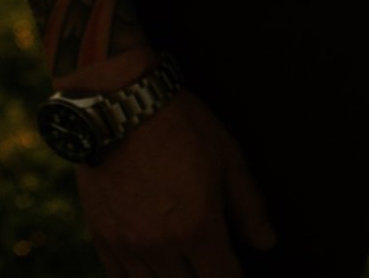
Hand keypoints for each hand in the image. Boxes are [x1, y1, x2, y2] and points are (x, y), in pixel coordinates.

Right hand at [76, 89, 276, 277]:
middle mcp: (160, 245)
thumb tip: (267, 242)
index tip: (238, 275)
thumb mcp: (229, 159)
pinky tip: (152, 271)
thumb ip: (249, 206)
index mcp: (198, 227)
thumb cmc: (182, 127)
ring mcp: (126, 244)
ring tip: (186, 268)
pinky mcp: (100, 235)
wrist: (121, 107)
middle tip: (212, 266)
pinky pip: (116, 277)